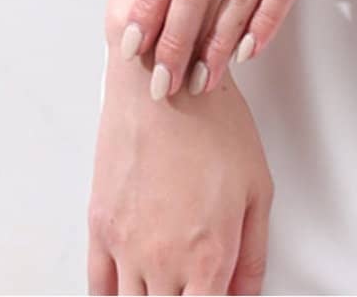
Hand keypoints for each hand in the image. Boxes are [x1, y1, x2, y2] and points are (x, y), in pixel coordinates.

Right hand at [88, 45, 271, 294]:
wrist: (165, 80)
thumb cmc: (214, 123)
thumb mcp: (258, 187)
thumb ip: (252, 255)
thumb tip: (245, 294)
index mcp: (210, 258)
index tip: (217, 295)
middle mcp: (164, 262)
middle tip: (195, 282)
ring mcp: (126, 248)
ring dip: (152, 296)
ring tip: (168, 280)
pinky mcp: (100, 228)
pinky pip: (98, 288)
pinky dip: (113, 296)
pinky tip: (130, 288)